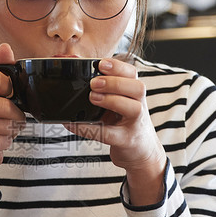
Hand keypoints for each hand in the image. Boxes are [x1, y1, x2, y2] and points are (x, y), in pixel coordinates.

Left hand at [66, 58, 166, 204]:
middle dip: (114, 82)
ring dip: (112, 100)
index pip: (132, 74)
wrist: (142, 153)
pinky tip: (73, 123)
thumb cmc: (125, 124)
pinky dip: (89, 128)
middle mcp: (139, 106)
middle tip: (94, 83)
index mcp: (134, 94)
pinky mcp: (126, 141)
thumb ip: (105, 91)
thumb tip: (76, 75)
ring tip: (93, 98)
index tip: (101, 63)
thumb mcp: (119, 104)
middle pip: (137, 88)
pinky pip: (109, 134)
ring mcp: (135, 124)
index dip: (118, 66)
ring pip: (132, 108)